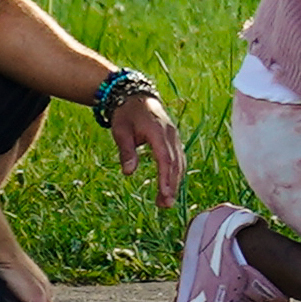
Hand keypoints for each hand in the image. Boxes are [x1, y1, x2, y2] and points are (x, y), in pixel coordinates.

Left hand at [112, 91, 185, 208]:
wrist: (135, 96)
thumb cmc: (126, 115)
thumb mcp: (120, 131)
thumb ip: (126, 151)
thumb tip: (128, 172)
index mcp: (158, 131)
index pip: (165, 158)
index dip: (166, 178)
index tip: (165, 195)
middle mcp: (170, 134)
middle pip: (175, 163)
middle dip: (172, 185)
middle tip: (166, 205)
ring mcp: (174, 136)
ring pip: (180, 162)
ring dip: (175, 182)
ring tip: (167, 201)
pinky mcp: (173, 139)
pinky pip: (178, 157)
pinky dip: (176, 172)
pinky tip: (171, 185)